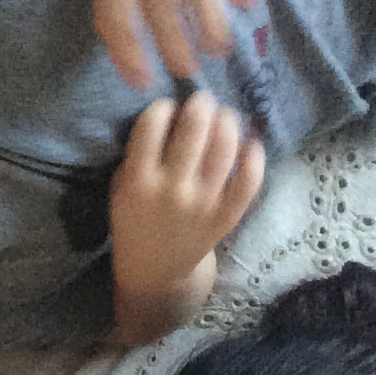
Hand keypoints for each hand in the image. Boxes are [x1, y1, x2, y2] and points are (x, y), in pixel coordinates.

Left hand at [91, 0, 261, 88]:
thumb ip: (114, 13)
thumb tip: (132, 71)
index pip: (116, 17)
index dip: (128, 53)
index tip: (143, 82)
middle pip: (161, 9)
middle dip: (174, 45)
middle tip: (188, 71)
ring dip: (209, 23)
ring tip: (218, 50)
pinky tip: (246, 2)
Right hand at [110, 92, 264, 342]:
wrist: (155, 272)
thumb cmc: (136, 222)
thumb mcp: (121, 190)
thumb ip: (138, 155)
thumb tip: (171, 115)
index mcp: (138, 182)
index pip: (153, 122)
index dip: (163, 107)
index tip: (168, 111)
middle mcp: (172, 191)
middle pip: (194, 127)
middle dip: (201, 104)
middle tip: (203, 102)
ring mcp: (202, 204)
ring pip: (224, 146)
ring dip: (227, 121)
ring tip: (223, 118)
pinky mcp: (226, 217)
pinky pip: (250, 179)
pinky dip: (254, 155)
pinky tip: (249, 144)